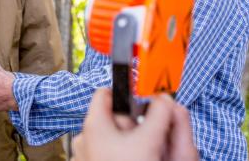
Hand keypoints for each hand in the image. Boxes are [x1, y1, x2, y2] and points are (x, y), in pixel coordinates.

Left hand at [72, 89, 197, 160]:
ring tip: (142, 155)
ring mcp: (84, 156)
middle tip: (148, 138)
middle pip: (113, 118)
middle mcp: (84, 137)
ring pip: (112, 139)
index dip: (127, 95)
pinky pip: (106, 155)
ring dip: (129, 143)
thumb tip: (164, 98)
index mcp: (93, 123)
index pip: (106, 93)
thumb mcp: (150, 140)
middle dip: (133, 125)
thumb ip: (159, 113)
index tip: (143, 104)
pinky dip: (120, 156)